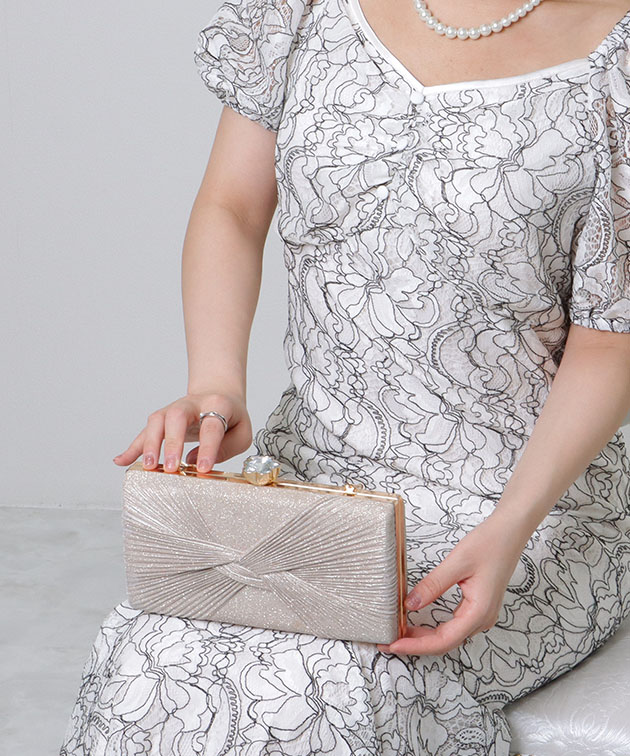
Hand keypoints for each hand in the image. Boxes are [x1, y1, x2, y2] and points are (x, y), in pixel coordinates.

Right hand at [112, 390, 252, 472]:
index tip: (203, 469)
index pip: (212, 426)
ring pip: (157, 421)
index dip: (208, 447)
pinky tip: (121, 461)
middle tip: (173, 468)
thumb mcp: (242, 431)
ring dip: (151, 444)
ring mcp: (173, 409)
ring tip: (150, 468)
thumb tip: (197, 462)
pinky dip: (132, 447)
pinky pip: (144, 432)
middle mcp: (191, 404)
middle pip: (177, 417)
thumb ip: (226, 448)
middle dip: (173, 442)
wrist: (218, 393)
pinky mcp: (161, 419)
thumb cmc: (231, 417)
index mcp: (217, 404)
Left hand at [376, 509, 530, 655]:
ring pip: (448, 635)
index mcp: (479, 612)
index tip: (394, 644)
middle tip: (389, 640)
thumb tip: (410, 604)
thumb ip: (433, 585)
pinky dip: (433, 627)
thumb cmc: (490, 544)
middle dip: (416, 644)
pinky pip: (453, 625)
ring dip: (423, 637)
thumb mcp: (456, 563)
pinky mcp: (477, 606)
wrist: (510, 533)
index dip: (416, 645)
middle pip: (445, 642)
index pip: (443, 640)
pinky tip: (418, 623)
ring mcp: (481, 614)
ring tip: (399, 632)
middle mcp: (482, 619)